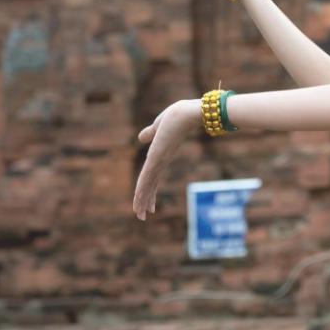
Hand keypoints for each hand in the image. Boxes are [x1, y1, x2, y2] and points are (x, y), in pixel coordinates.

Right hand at [132, 98, 202, 219]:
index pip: (152, 177)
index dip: (148, 190)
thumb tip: (141, 138)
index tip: (150, 204)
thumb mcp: (159, 126)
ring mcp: (159, 161)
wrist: (192, 112)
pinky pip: (146, 176)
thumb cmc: (179, 115)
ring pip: (147, 185)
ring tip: (142, 217)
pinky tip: (138, 200)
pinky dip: (141, 189)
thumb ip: (150, 133)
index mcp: (161, 156)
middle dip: (146, 201)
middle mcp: (161, 161)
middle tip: (144, 217)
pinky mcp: (157, 158)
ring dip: (142, 201)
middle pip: (150, 185)